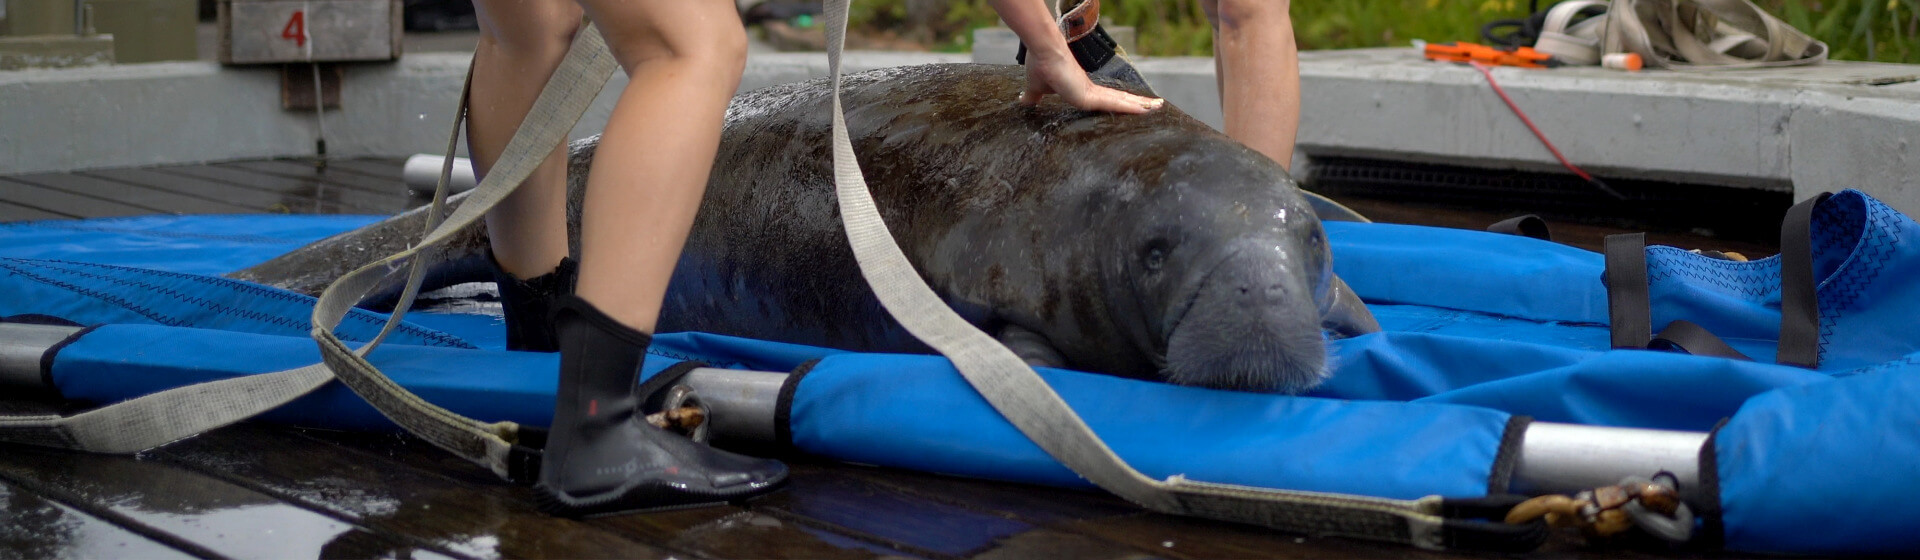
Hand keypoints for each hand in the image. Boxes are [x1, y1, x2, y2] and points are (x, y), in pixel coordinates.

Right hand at [1018, 48, 1163, 113]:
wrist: (1042, 53)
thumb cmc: (1041, 66)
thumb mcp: (1037, 89)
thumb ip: (1033, 98)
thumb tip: (1023, 102)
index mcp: (1082, 91)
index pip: (1106, 100)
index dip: (1120, 103)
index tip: (1133, 107)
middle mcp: (1091, 91)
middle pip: (1119, 100)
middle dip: (1138, 104)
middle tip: (1157, 106)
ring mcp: (1092, 93)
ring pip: (1122, 101)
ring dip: (1141, 105)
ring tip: (1160, 106)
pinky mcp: (1089, 96)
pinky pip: (1115, 104)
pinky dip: (1131, 108)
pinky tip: (1146, 110)